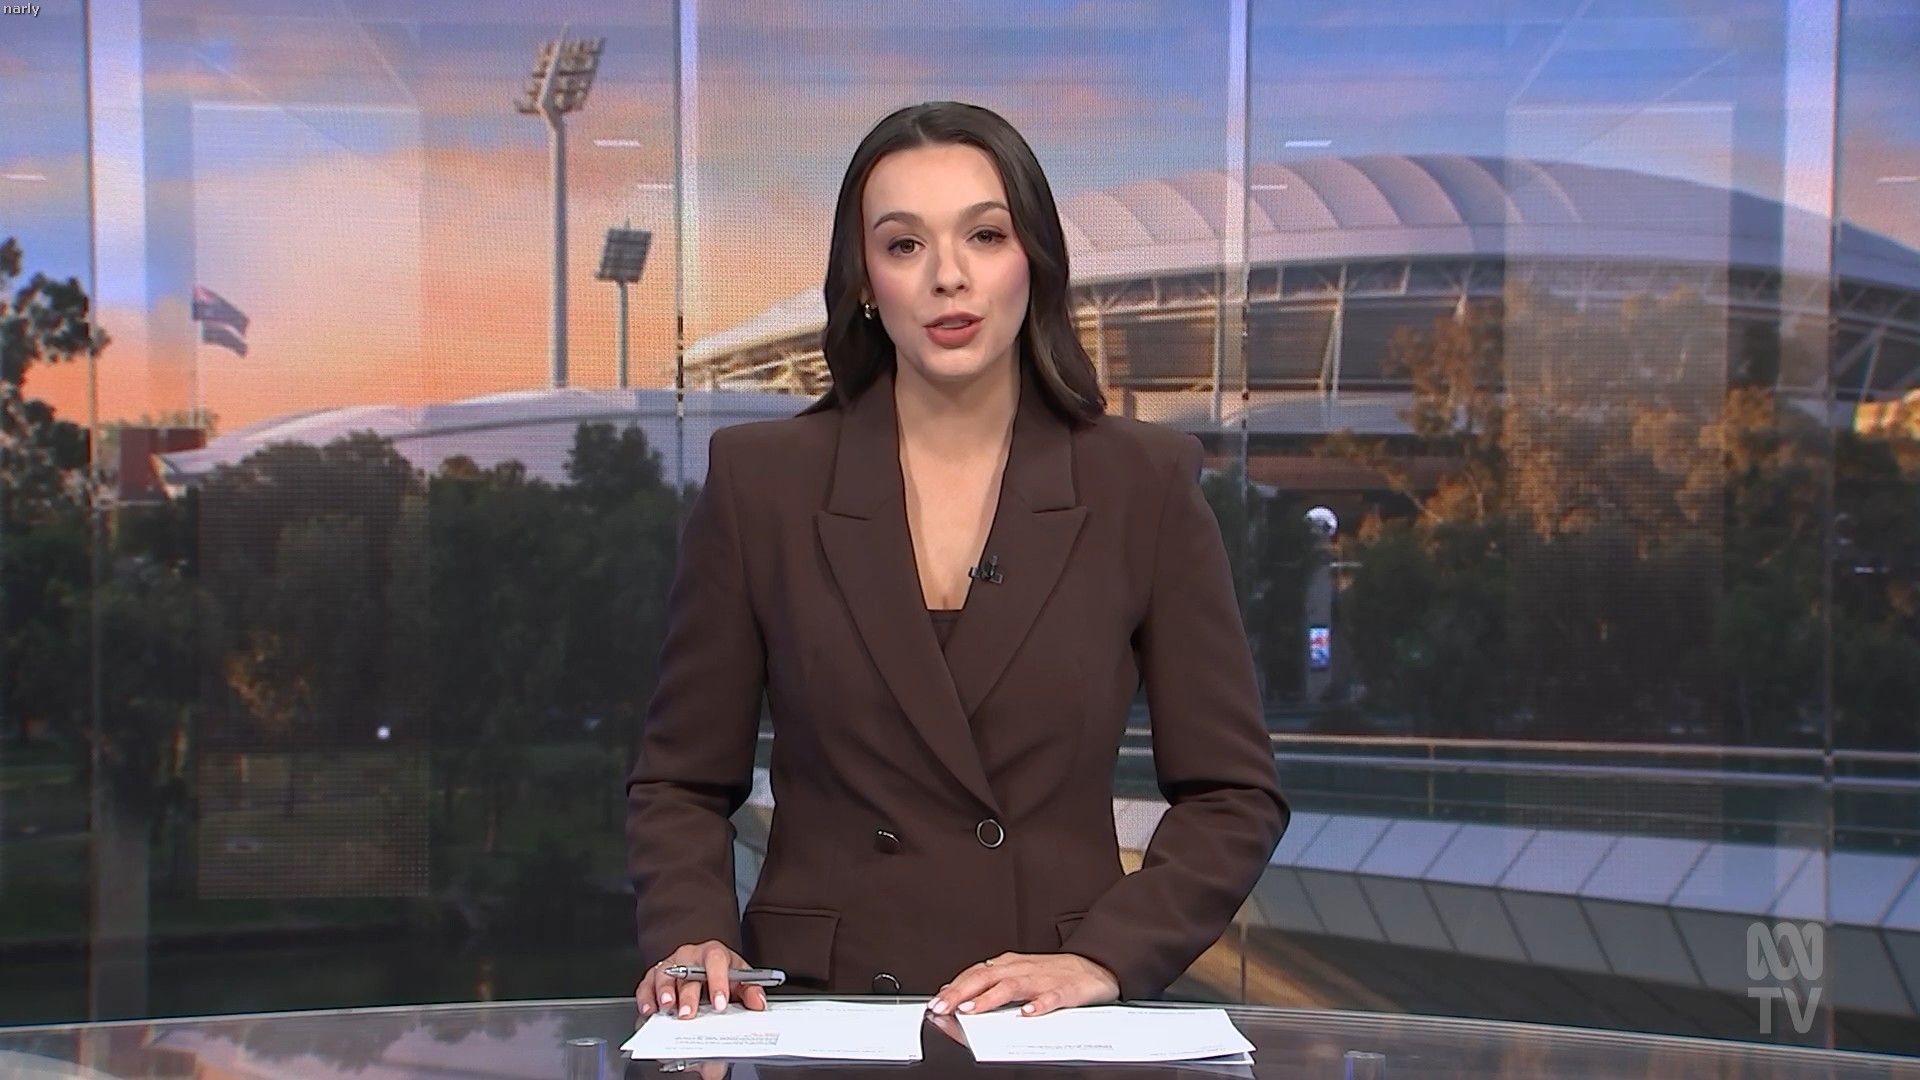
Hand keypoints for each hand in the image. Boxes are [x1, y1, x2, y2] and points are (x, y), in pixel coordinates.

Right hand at [636, 940, 769, 1019]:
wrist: (703, 964)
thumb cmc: (721, 972)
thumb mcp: (740, 978)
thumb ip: (751, 991)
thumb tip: (759, 1004)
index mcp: (714, 953)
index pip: (716, 961)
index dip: (718, 981)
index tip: (720, 1002)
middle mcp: (690, 956)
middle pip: (687, 971)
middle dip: (688, 995)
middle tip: (689, 1014)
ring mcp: (670, 964)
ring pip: (664, 974)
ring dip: (664, 992)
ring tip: (667, 1008)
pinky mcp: (654, 975)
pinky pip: (646, 984)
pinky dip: (646, 997)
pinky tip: (649, 1010)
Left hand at [927, 952, 1119, 1018]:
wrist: (1095, 966)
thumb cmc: (1053, 973)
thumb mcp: (1018, 973)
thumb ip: (990, 982)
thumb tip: (958, 992)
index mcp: (1009, 965)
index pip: (975, 974)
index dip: (954, 988)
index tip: (935, 1002)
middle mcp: (1022, 969)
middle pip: (987, 978)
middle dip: (962, 993)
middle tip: (943, 1007)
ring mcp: (1043, 980)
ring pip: (1013, 986)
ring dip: (991, 998)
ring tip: (973, 1010)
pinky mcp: (1065, 991)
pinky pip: (1051, 998)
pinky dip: (1038, 1005)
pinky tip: (1027, 1014)